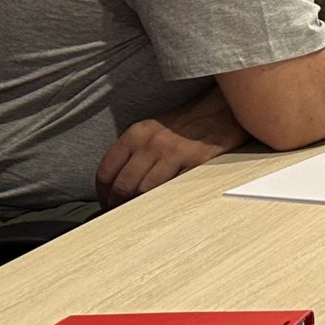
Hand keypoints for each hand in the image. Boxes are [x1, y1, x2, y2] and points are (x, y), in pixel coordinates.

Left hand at [95, 91, 245, 206]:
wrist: (221, 110)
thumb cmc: (187, 123)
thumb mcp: (153, 129)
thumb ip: (134, 152)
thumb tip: (118, 184)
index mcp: (136, 134)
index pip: (107, 171)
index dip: (103, 193)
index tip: (106, 203)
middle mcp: (152, 143)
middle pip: (124, 185)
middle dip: (119, 204)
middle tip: (120, 215)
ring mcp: (174, 153)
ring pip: (146, 191)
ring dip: (141, 207)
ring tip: (141, 215)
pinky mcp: (196, 163)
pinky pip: (174, 189)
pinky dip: (166, 201)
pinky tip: (165, 206)